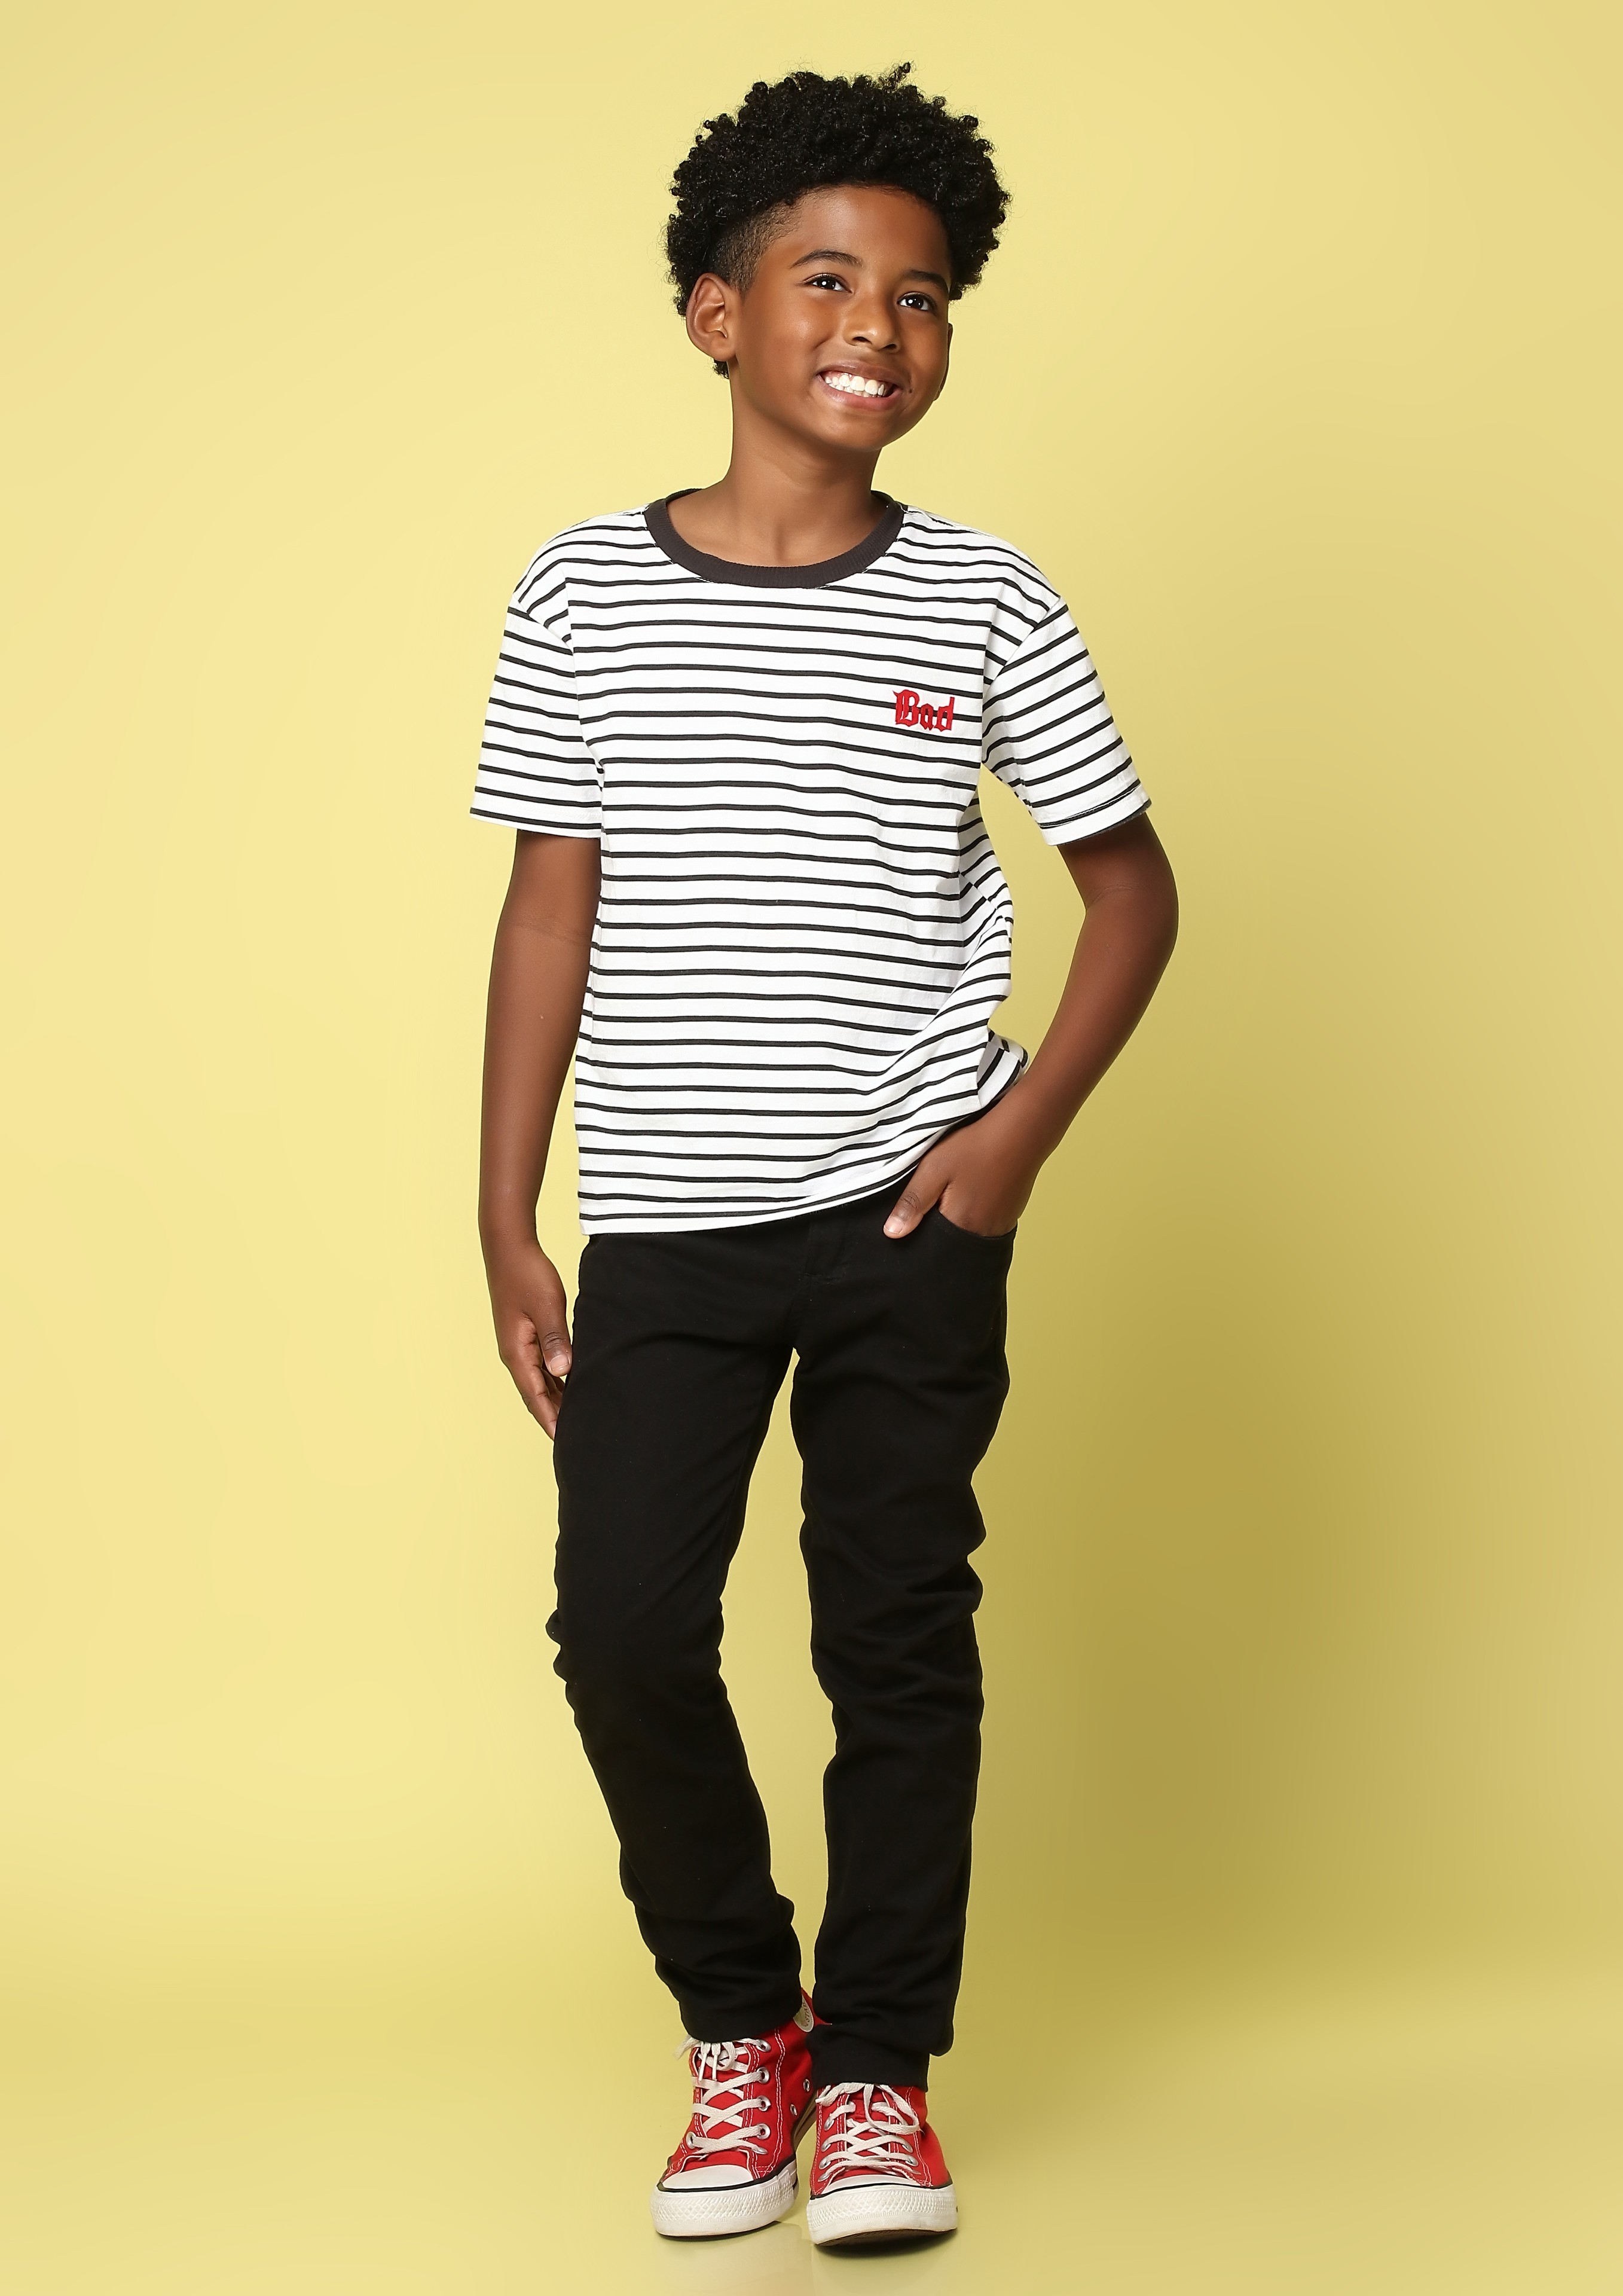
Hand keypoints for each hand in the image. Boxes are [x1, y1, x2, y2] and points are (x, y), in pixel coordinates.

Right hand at [483, 1234, 573, 1435]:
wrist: (510, 1248)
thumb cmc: (528, 1274)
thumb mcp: (546, 1306)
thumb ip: (555, 1340)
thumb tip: (563, 1372)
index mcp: (516, 1352)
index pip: (535, 1397)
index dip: (551, 1420)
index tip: (566, 1441)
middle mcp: (515, 1354)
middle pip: (537, 1395)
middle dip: (555, 1416)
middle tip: (579, 1436)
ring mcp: (519, 1345)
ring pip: (540, 1381)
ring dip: (556, 1399)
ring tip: (579, 1418)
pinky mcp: (526, 1335)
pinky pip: (541, 1366)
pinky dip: (555, 1380)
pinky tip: (572, 1385)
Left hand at [883, 1099, 1043, 1240]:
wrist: (1023, 1130)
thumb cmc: (977, 1146)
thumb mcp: (935, 1168)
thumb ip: (913, 1202)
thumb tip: (892, 1233)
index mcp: (960, 1225)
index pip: (930, 1245)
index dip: (919, 1229)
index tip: (915, 1212)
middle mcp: (983, 1232)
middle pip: (951, 1241)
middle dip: (938, 1227)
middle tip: (936, 1196)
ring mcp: (1001, 1225)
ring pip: (969, 1232)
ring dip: (958, 1219)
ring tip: (956, 1192)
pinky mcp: (1011, 1214)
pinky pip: (986, 1224)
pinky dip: (976, 1214)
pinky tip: (973, 1191)